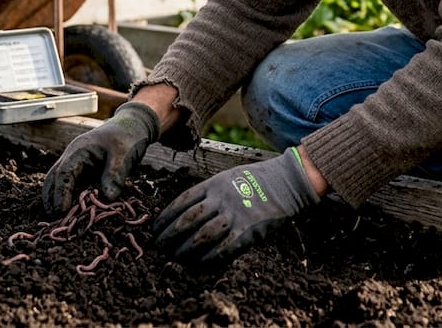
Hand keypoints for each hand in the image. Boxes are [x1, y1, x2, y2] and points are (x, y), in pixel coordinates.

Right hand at [41, 102, 159, 214]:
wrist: (132, 126)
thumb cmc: (126, 138)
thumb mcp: (123, 155)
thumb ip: (114, 175)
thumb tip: (106, 198)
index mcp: (79, 150)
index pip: (64, 173)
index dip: (61, 193)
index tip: (61, 211)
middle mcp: (72, 156)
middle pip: (53, 177)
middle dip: (51, 198)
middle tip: (52, 219)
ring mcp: (76, 162)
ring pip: (58, 180)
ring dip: (55, 197)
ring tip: (56, 219)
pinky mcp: (83, 169)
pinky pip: (70, 183)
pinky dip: (67, 195)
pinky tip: (70, 211)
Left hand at [153, 148, 319, 265]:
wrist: (287, 182)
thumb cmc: (255, 180)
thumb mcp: (227, 178)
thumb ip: (208, 193)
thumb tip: (185, 212)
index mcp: (213, 184)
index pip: (181, 202)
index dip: (165, 218)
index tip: (154, 229)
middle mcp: (221, 200)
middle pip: (187, 221)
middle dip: (170, 236)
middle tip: (159, 247)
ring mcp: (235, 216)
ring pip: (201, 237)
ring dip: (185, 250)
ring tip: (174, 258)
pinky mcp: (248, 232)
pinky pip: (222, 249)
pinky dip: (207, 259)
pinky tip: (197, 264)